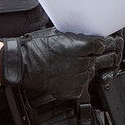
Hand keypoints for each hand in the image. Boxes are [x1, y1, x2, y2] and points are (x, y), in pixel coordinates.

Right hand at [0, 27, 120, 100]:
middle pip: (101, 59)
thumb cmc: (35, 47)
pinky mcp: (73, 90)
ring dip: (88, 68)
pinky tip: (69, 74)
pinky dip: (78, 80)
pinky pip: (83, 85)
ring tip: (75, 64)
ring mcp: (77, 79)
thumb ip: (76, 36)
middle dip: (102, 55)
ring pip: (92, 72)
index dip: (103, 43)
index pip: (102, 44)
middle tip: (102, 53)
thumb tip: (87, 36)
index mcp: (79, 47)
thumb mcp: (58, 34)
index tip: (103, 43)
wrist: (21, 64)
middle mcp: (81, 63)